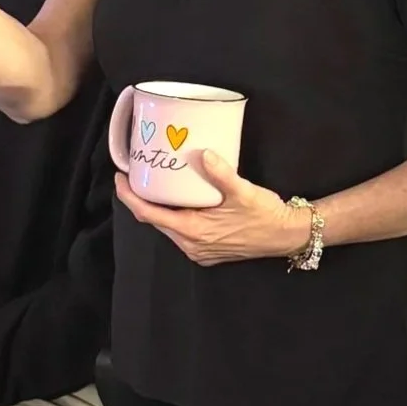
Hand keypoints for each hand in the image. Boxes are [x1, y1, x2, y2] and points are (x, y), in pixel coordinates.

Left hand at [116, 151, 309, 267]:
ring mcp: (199, 251)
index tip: (121, 179)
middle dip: (141, 200)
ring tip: (153, 185)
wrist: (286, 236)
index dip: (130, 197)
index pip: (149, 215)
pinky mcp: (207, 251)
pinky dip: (174, 217)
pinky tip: (177, 201)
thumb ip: (221, 173)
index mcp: (193, 231)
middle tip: (134, 176)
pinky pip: (181, 233)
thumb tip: (204, 154)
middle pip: (155, 221)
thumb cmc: (265, 215)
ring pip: (168, 228)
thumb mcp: (243, 191)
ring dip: (158, 209)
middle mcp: (191, 245)